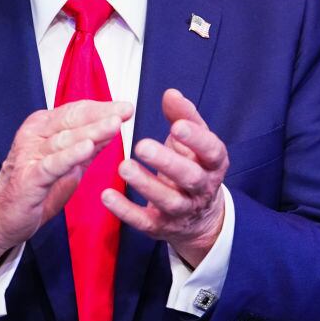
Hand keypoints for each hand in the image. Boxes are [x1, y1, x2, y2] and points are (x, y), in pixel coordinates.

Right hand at [0, 100, 133, 275]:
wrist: (1, 217)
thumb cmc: (34, 188)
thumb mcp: (66, 164)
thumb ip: (86, 147)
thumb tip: (113, 128)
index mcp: (42, 127)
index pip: (75, 112)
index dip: (102, 108)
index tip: (126, 107)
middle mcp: (34, 135)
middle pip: (72, 120)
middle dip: (101, 115)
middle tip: (126, 110)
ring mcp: (29, 154)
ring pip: (65, 139)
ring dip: (92, 131)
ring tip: (114, 124)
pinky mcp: (28, 177)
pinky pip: (53, 164)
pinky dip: (70, 156)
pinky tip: (87, 148)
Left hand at [102, 89, 227, 267]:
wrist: (200, 217)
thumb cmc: (193, 165)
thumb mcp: (194, 141)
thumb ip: (183, 116)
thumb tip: (171, 93)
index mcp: (213, 163)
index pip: (211, 151)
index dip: (196, 140)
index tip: (177, 126)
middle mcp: (202, 189)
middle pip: (190, 178)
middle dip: (167, 162)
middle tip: (141, 145)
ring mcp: (183, 211)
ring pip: (168, 201)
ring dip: (145, 184)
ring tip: (123, 166)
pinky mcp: (162, 227)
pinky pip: (145, 222)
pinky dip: (125, 211)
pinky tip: (106, 196)